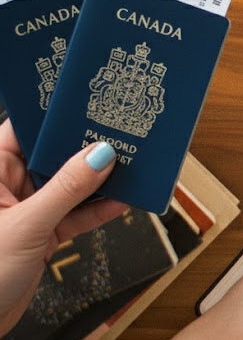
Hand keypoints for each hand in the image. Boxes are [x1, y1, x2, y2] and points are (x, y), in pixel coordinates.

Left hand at [0, 120, 125, 334]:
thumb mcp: (26, 226)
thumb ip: (65, 190)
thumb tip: (99, 155)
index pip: (25, 130)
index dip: (56, 117)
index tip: (91, 106)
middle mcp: (6, 185)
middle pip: (53, 155)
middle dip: (87, 148)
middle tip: (123, 135)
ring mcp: (25, 209)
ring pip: (69, 186)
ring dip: (99, 181)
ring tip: (133, 166)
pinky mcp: (41, 233)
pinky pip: (75, 214)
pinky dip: (98, 210)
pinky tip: (124, 201)